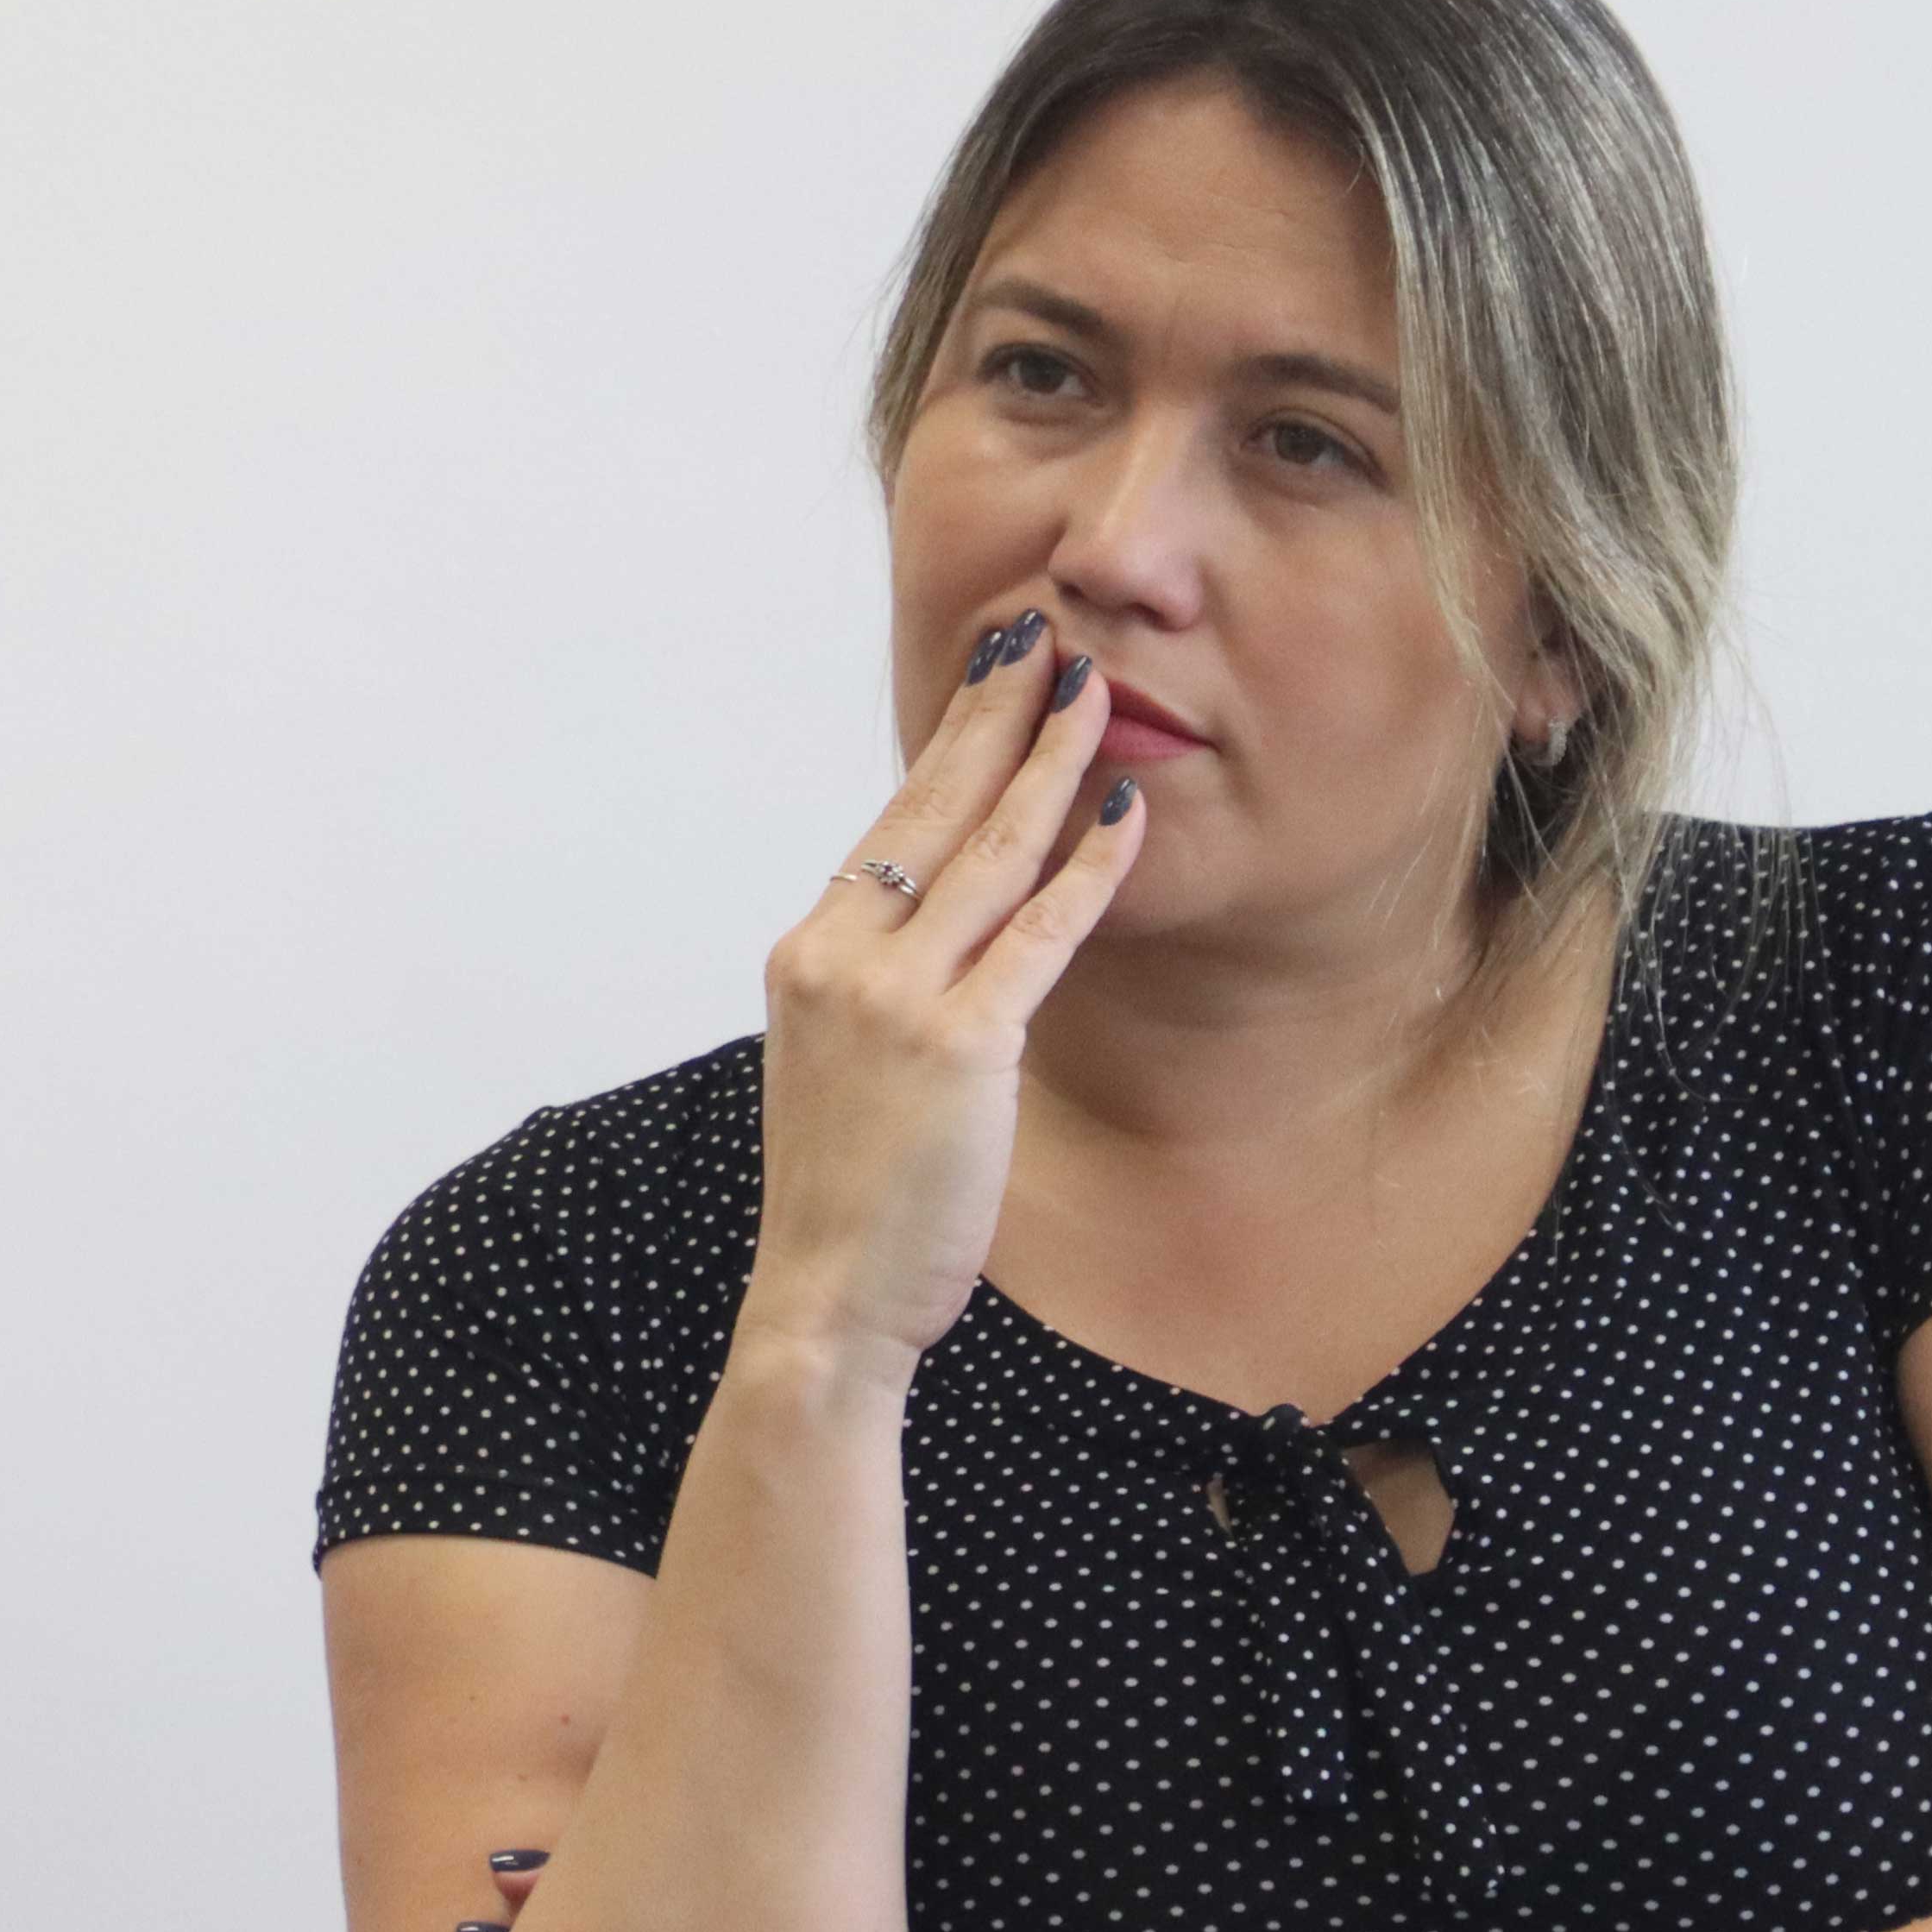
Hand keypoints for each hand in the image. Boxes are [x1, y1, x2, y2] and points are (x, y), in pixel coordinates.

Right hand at [740, 613, 1143, 1373]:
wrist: (824, 1296)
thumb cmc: (843, 1196)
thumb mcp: (839, 1064)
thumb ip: (878, 987)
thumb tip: (934, 932)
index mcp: (808, 954)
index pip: (892, 828)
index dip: (947, 745)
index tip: (989, 677)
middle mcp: (840, 958)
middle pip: (932, 812)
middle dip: (994, 714)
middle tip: (1044, 635)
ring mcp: (896, 999)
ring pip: (988, 855)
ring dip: (1047, 761)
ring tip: (1094, 691)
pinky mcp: (960, 1047)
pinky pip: (1037, 936)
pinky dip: (1086, 869)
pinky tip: (1123, 815)